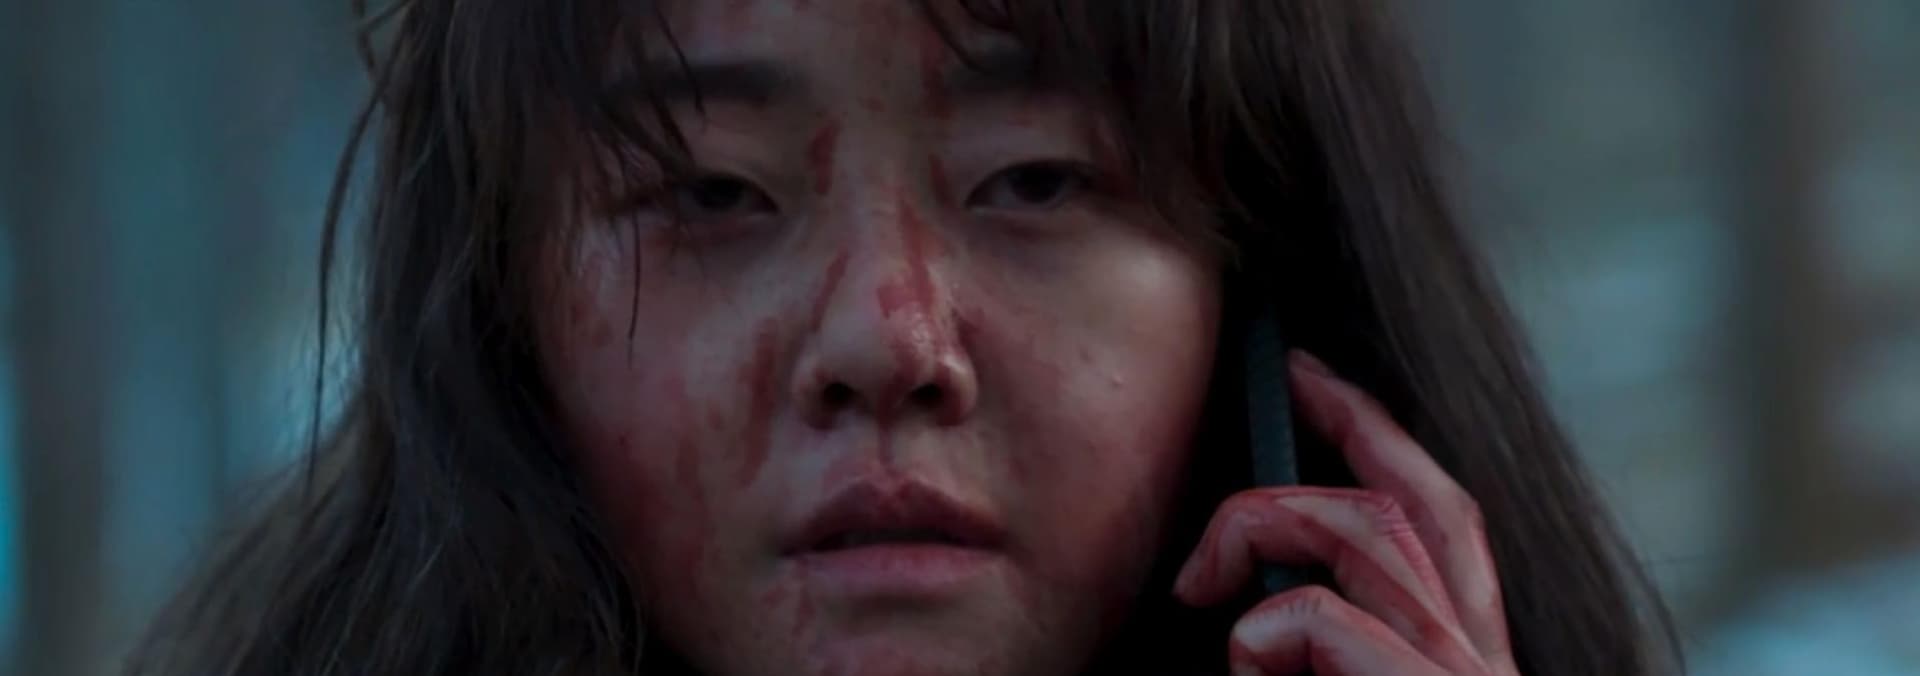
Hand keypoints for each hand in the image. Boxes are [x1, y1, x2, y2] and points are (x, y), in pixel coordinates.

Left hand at [1173, 352, 1519, 675]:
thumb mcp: (1345, 671)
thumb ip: (1341, 626)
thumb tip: (1263, 568)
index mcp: (1465, 655)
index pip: (1443, 521)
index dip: (1385, 439)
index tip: (1319, 383)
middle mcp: (1482, 662)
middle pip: (1436, 504)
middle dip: (1359, 423)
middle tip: (1294, 376)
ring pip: (1376, 534)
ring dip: (1271, 527)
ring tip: (1201, 581)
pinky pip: (1322, 617)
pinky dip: (1262, 631)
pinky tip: (1243, 667)